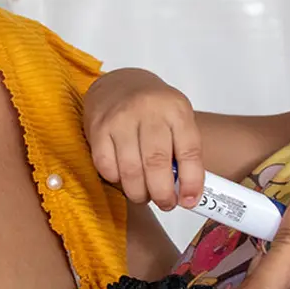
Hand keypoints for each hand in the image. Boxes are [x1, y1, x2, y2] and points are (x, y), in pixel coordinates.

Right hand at [85, 68, 202, 210]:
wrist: (119, 84)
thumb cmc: (153, 110)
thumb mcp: (177, 120)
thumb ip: (183, 152)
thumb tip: (186, 194)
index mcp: (176, 109)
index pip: (189, 151)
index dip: (191, 182)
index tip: (189, 201)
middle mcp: (149, 111)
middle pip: (157, 164)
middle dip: (163, 194)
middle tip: (166, 204)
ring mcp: (121, 118)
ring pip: (130, 171)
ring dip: (139, 193)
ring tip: (144, 195)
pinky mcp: (98, 128)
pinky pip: (107, 167)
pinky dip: (117, 181)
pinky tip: (124, 178)